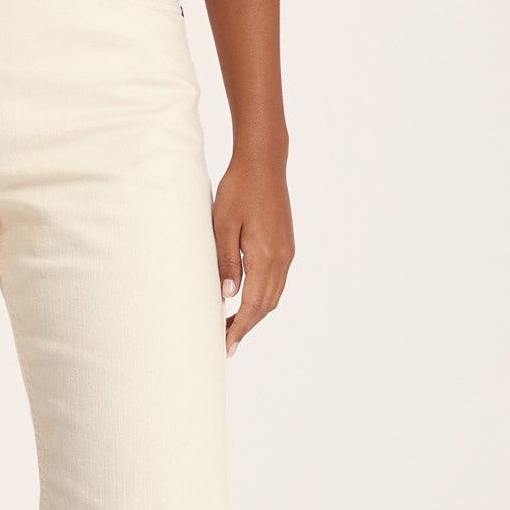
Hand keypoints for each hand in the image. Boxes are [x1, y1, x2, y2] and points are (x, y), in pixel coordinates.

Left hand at [211, 154, 293, 353]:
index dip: (239, 328)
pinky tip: (246, 300)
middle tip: (224, 343)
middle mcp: (281, 259)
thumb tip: (228, 296)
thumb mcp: (223, 225)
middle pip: (265, 306)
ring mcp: (286, 252)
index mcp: (265, 256)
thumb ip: (226, 261)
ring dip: (254, 314)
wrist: (264, 164)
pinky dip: (262, 298)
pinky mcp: (286, 246)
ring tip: (232, 326)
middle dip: (245, 327)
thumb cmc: (238, 190)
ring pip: (273, 296)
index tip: (225, 346)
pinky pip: (276, 281)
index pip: (252, 304)